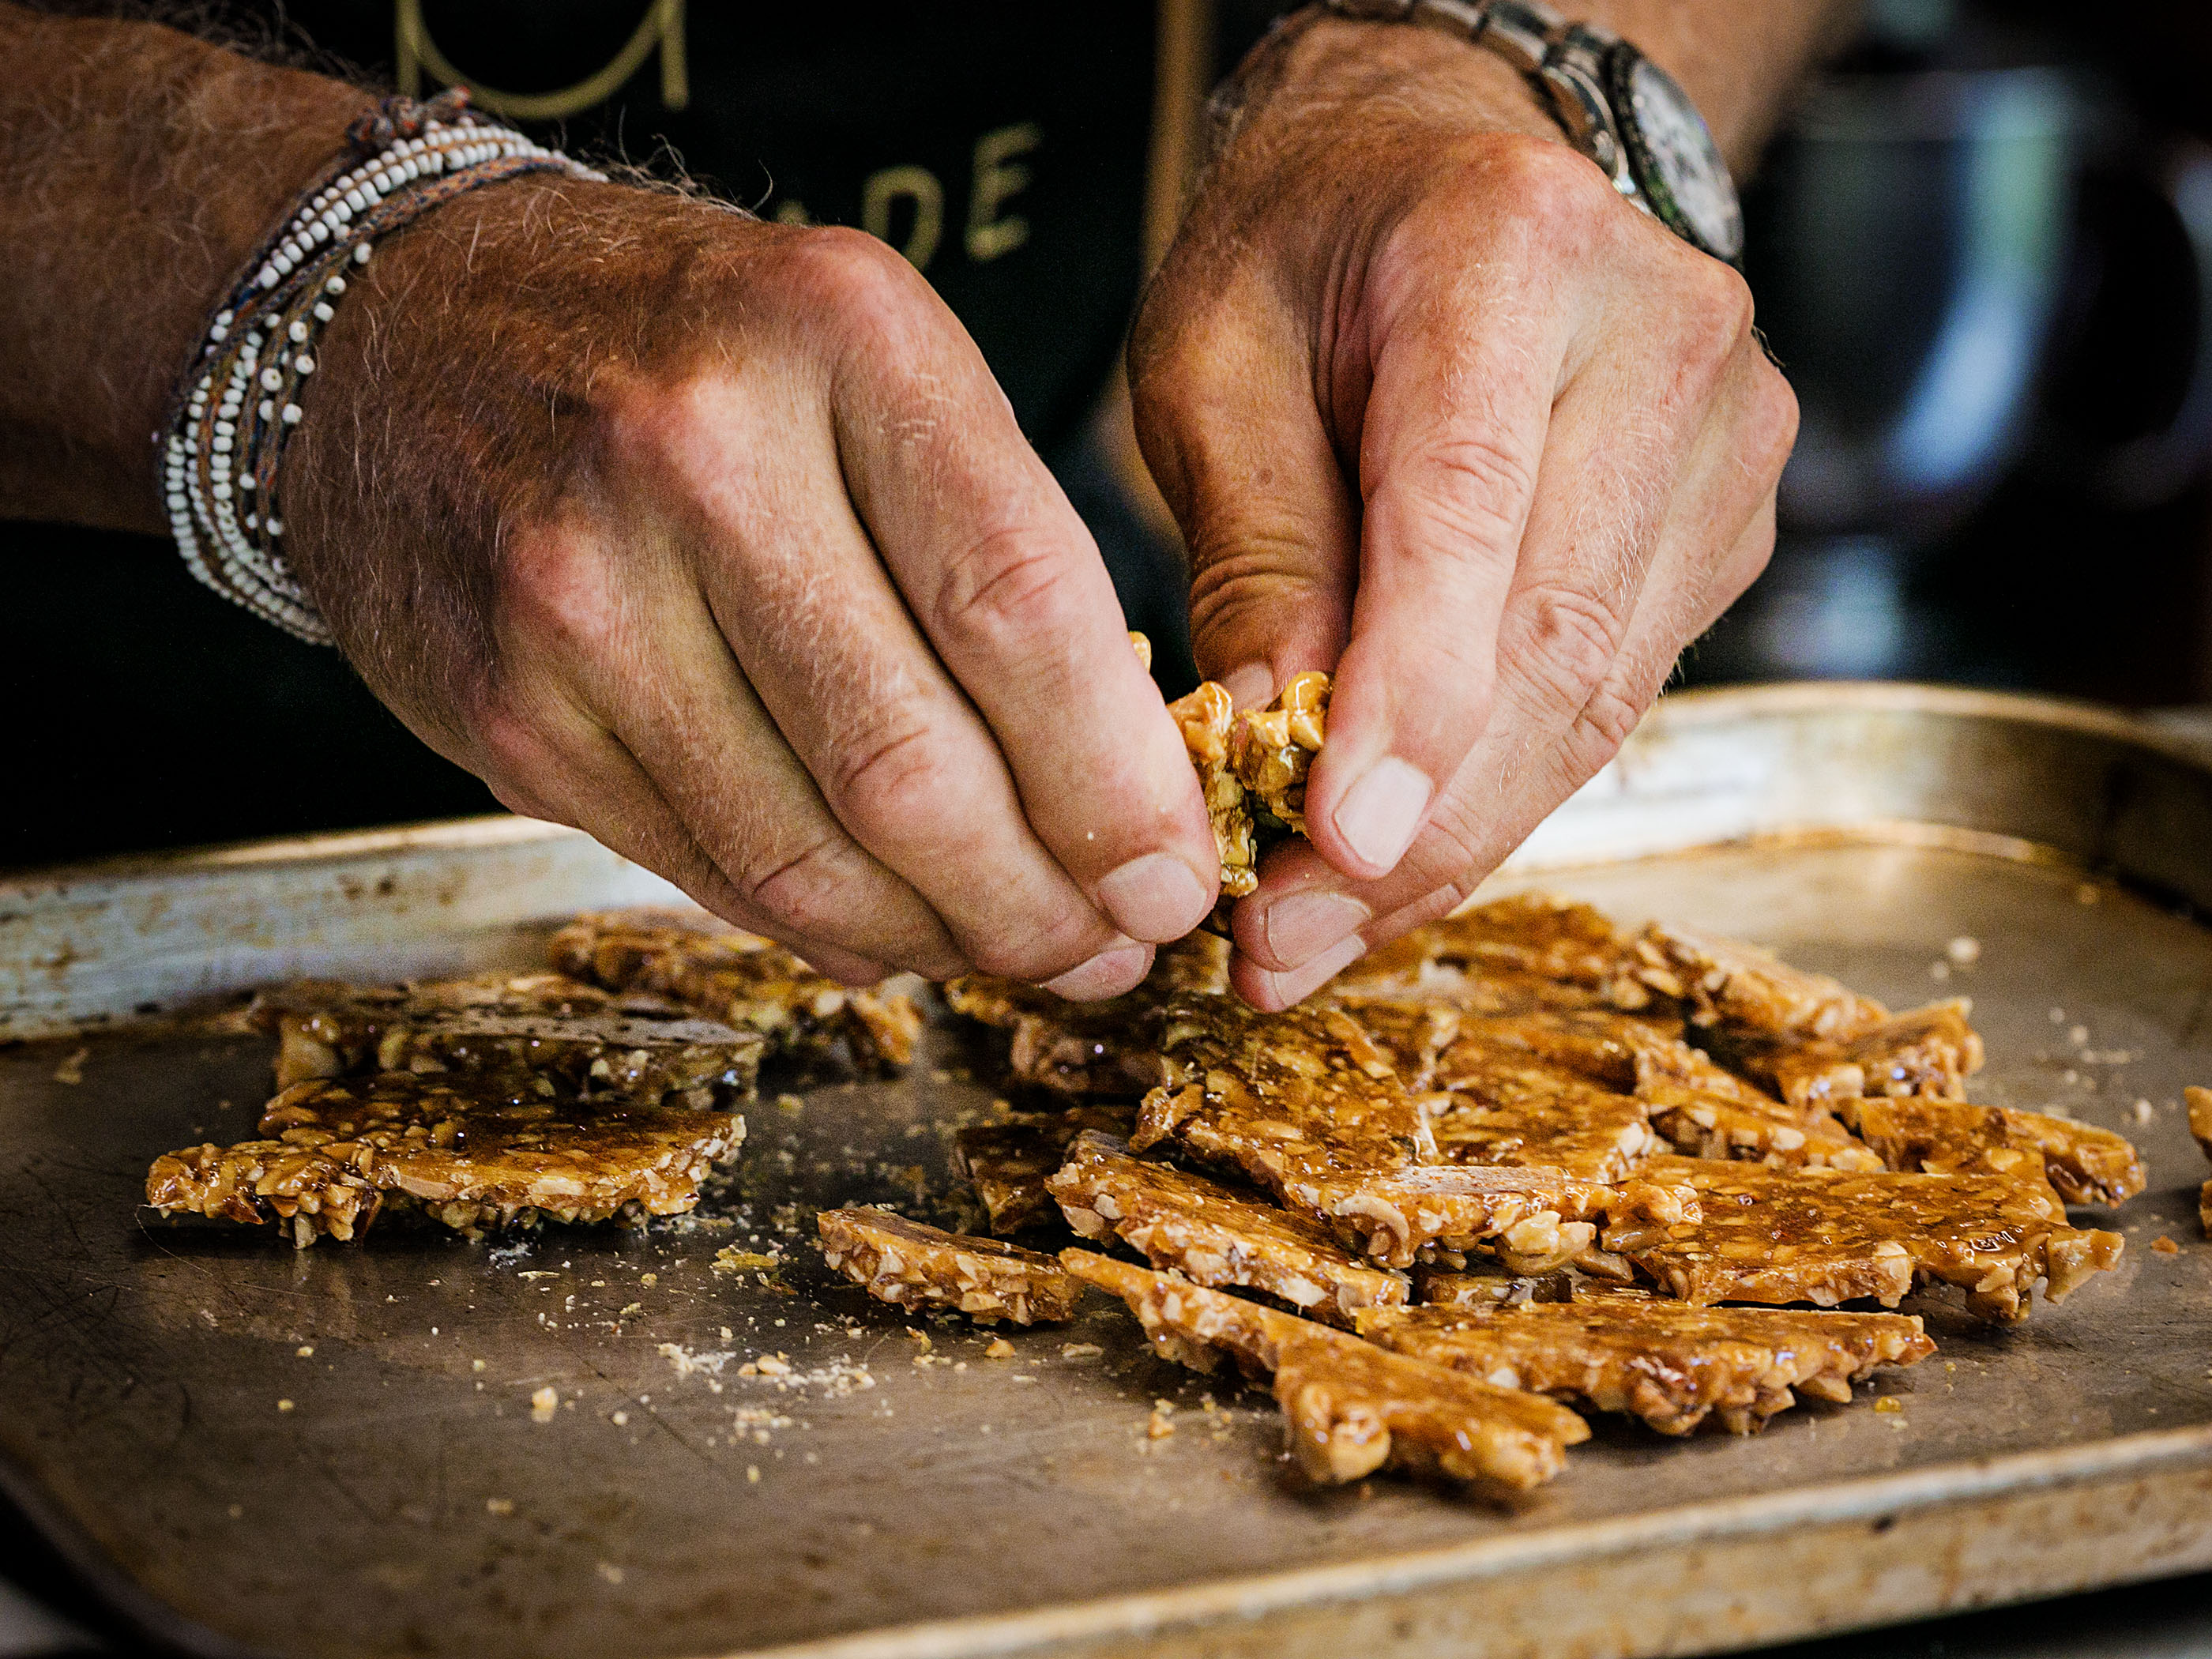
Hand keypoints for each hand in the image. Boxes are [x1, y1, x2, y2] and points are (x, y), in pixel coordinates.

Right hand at [285, 182, 1219, 994]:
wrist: (398, 327)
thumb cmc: (684, 347)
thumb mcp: (863, 358)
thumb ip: (990, 544)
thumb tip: (1112, 797)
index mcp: (834, 337)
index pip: (1023, 608)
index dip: (1121, 783)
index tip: (1181, 870)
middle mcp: (695, 458)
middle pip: (917, 766)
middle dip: (1046, 901)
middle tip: (1118, 946)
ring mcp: (580, 595)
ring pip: (810, 857)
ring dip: (946, 941)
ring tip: (1028, 954)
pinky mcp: (511, 712)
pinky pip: (708, 874)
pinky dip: (824, 931)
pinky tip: (892, 934)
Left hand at [1131, 15, 1797, 1008]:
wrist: (1457, 165)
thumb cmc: (1312, 249)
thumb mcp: (1214, 358)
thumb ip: (1252, 542)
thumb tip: (1266, 741)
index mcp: (1512, 251)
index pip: (1471, 508)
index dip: (1411, 696)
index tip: (1337, 846)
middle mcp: (1661, 340)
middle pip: (1556, 638)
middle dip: (1419, 825)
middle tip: (1282, 943)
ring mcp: (1724, 439)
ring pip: (1599, 698)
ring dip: (1459, 838)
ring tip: (1319, 929)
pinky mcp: (1724, 525)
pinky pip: (1614, 694)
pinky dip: (1504, 790)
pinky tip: (1404, 853)